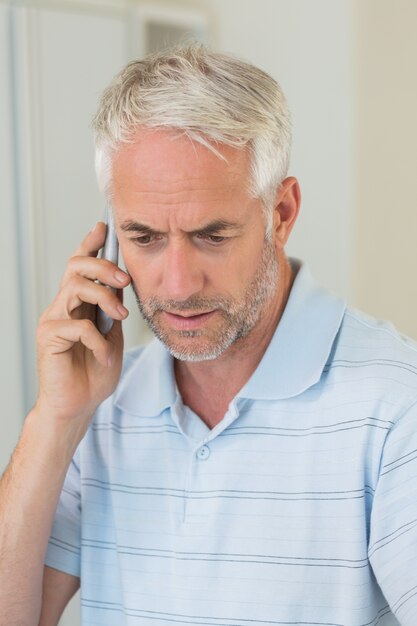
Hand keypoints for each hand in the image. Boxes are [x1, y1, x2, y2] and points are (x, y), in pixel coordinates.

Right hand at [34, 222, 129, 431]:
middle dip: (103, 265)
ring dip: (104, 298)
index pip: (81, 265)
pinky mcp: (49, 337)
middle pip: (76, 266)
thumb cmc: (94, 372)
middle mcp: (62, 305)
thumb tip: (122, 284)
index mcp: (78, 303)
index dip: (90, 243)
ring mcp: (53, 319)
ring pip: (75, 287)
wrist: (79, 406)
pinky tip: (104, 354)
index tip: (103, 227)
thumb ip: (114, 310)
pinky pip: (78, 325)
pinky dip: (98, 340)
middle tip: (125, 280)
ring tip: (121, 316)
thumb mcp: (113, 335)